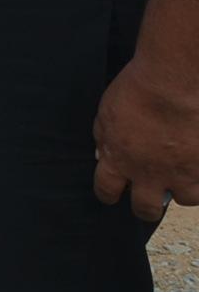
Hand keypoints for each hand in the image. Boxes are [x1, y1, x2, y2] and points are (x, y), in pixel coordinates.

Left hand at [95, 57, 198, 223]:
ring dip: (182, 188)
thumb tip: (102, 155)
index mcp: (118, 160)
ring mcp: (182, 173)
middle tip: (149, 198)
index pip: (106, 191)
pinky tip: (198, 162)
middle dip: (145, 207)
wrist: (174, 83)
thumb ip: (104, 138)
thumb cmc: (137, 90)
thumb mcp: (106, 113)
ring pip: (185, 198)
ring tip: (182, 175)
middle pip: (146, 209)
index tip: (112, 193)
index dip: (108, 194)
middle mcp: (149, 174)